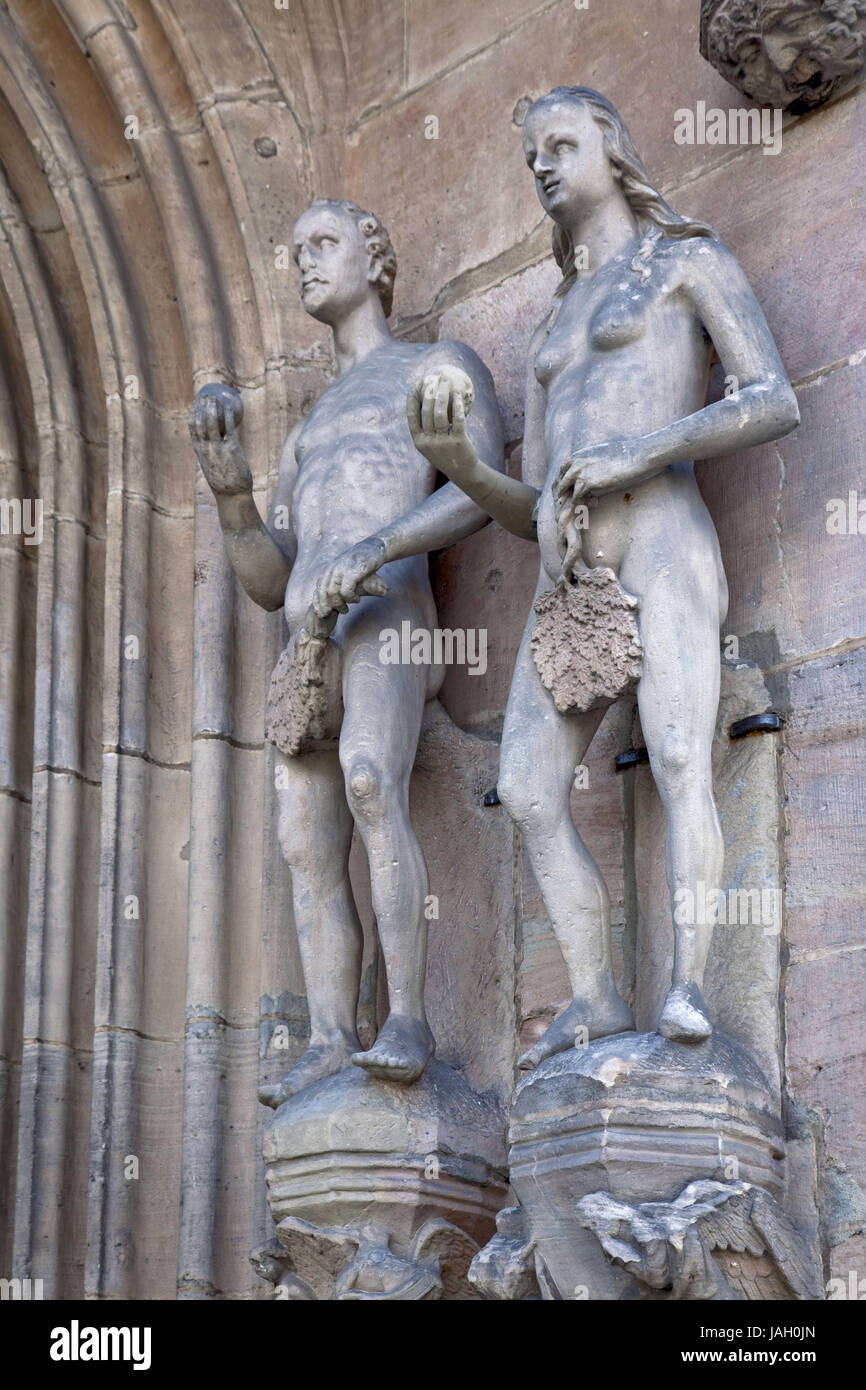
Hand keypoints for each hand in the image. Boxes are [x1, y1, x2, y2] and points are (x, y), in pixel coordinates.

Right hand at [188, 383, 252, 495]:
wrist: (232, 495)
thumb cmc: (224, 481)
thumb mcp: (211, 466)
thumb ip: (209, 454)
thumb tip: (211, 444)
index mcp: (200, 452)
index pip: (193, 429)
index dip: (193, 414)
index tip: (194, 404)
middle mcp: (207, 449)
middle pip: (200, 423)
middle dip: (201, 408)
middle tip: (204, 396)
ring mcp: (218, 449)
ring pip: (212, 424)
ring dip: (212, 408)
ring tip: (214, 397)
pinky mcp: (232, 449)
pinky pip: (228, 428)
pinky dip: (227, 415)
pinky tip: (229, 407)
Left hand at [312, 536, 388, 618]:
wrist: (375, 547)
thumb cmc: (361, 561)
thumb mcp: (345, 569)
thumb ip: (337, 581)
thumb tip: (331, 597)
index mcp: (329, 569)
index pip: (318, 589)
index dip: (319, 603)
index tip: (323, 613)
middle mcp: (333, 569)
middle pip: (323, 593)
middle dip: (327, 607)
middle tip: (336, 613)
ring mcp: (342, 570)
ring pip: (333, 593)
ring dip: (340, 604)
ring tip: (347, 608)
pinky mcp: (353, 572)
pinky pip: (346, 591)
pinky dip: (350, 598)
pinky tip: (356, 599)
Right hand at [407, 366, 476, 480]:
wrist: (463, 472)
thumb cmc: (445, 454)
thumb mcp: (430, 444)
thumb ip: (425, 428)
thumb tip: (423, 402)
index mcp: (419, 442)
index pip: (412, 418)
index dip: (412, 401)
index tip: (413, 387)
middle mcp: (429, 442)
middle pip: (427, 412)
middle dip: (429, 392)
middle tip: (434, 378)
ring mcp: (443, 442)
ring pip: (440, 413)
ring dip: (443, 394)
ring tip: (446, 382)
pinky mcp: (458, 441)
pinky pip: (457, 419)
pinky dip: (457, 405)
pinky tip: (458, 395)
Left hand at [555, 438, 644, 505]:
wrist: (637, 455)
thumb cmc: (627, 456)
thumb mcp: (603, 458)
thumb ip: (592, 467)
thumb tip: (592, 481)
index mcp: (578, 455)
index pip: (562, 473)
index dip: (563, 486)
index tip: (566, 497)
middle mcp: (575, 462)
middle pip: (559, 484)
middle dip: (562, 497)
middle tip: (567, 509)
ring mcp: (579, 472)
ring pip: (565, 493)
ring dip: (569, 504)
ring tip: (574, 514)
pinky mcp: (586, 483)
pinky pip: (576, 500)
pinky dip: (580, 507)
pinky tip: (591, 508)